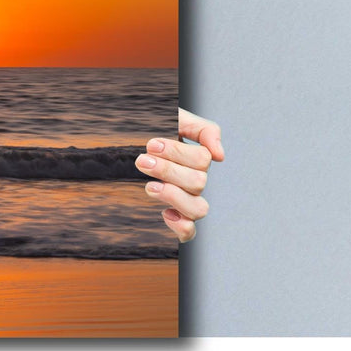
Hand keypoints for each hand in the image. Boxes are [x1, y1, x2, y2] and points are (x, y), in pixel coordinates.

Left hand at [136, 108, 223, 242]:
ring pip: (199, 209)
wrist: (130, 138)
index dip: (177, 153)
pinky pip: (189, 232)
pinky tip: (165, 213)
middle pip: (198, 183)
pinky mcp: (175, 217)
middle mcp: (196, 181)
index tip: (151, 145)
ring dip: (174, 196)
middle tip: (142, 160)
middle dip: (168, 171)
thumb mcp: (177, 118)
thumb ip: (203, 129)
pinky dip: (181, 227)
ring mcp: (186, 200)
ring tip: (149, 186)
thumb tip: (220, 155)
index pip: (202, 160)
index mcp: (198, 158)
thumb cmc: (156, 129)